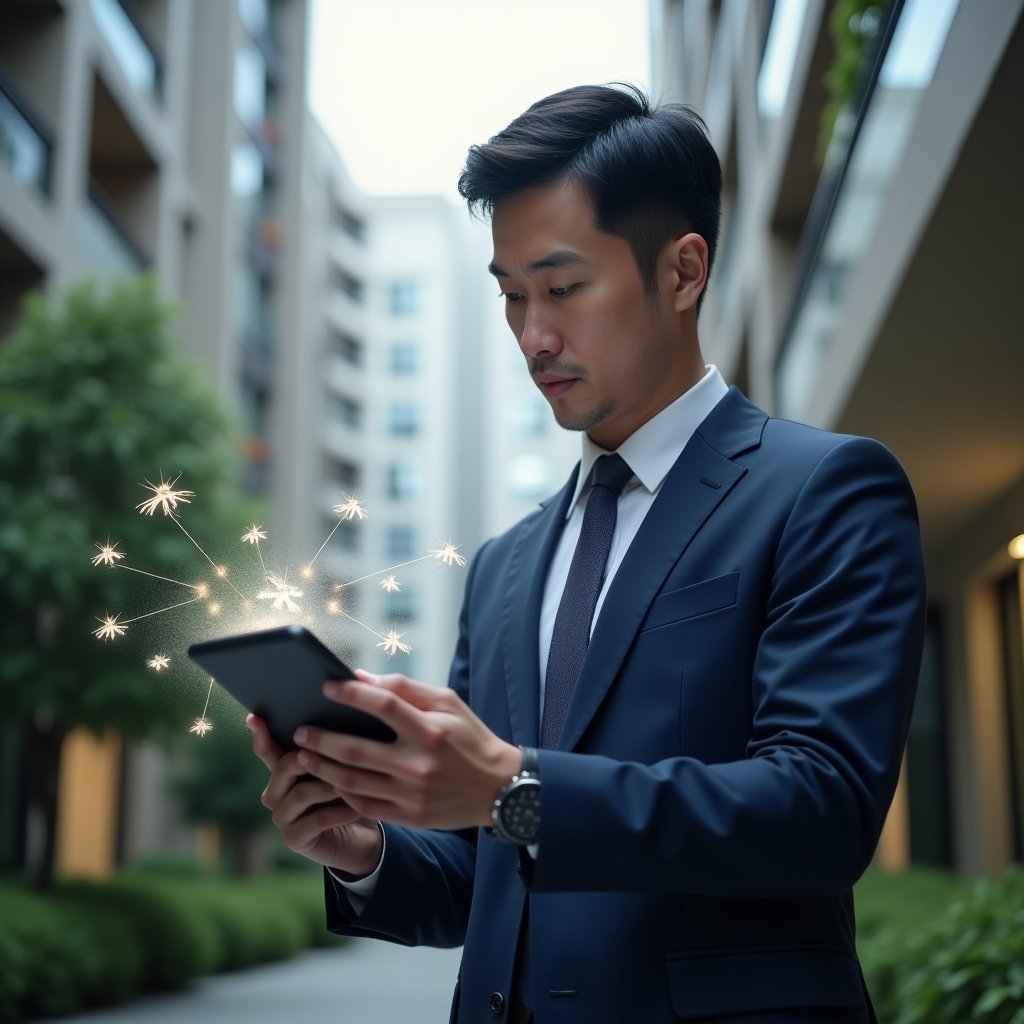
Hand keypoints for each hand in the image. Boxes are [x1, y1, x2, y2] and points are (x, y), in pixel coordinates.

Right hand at [247, 713, 382, 878]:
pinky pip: (318, 819)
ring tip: (360, 781)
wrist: (362, 837)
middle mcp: (275, 793)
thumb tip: (340, 718)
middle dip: (314, 758)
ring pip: (302, 792)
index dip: (261, 735)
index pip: (268, 751)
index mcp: (283, 772)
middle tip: (344, 752)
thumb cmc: (353, 794)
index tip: (254, 717)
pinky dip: (342, 811)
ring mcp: (281, 817)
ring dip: (333, 786)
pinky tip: (360, 808)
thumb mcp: (344, 769)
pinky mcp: (293, 839)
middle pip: (286, 766)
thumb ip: (334, 749)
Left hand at [292, 671, 521, 830]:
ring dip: (322, 766)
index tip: (326, 685)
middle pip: (356, 749)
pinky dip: (342, 792)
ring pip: (353, 781)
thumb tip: (362, 678)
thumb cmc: (470, 738)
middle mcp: (419, 763)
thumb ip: (407, 689)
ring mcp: (412, 793)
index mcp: (430, 729)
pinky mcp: (410, 817)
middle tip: (300, 730)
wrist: (499, 788)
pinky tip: (329, 780)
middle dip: (321, 738)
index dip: (352, 693)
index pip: (384, 705)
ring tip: (303, 755)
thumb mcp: (449, 703)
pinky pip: (364, 805)